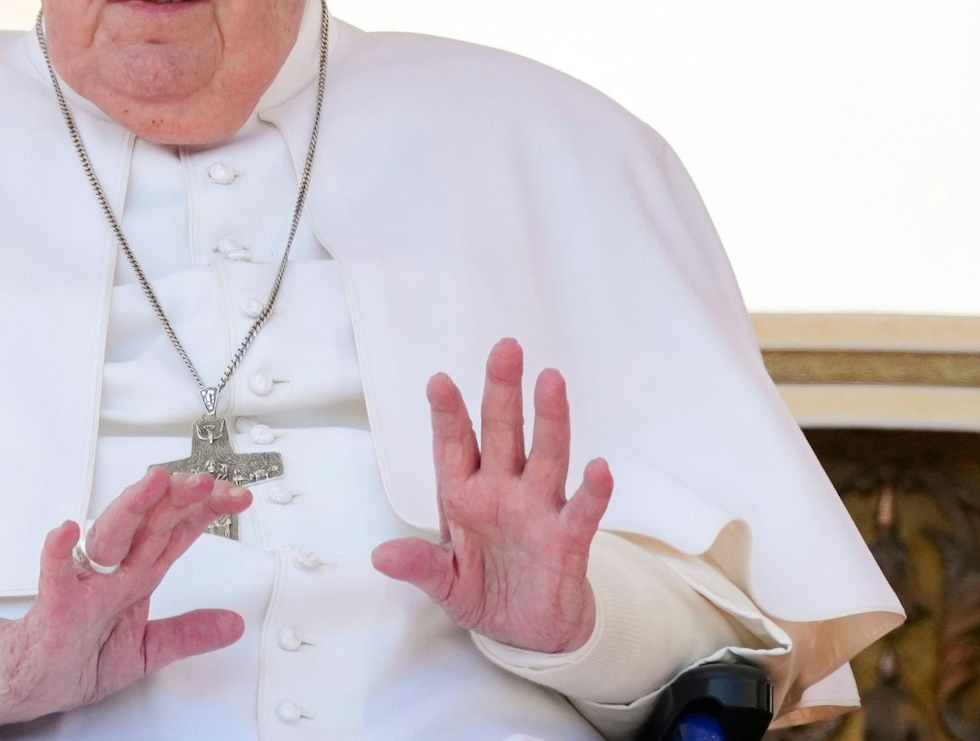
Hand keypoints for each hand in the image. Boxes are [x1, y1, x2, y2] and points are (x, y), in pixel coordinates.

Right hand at [0, 468, 249, 729]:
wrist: (31, 680)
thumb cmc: (79, 656)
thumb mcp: (146, 649)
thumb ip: (188, 634)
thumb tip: (233, 625)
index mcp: (136, 575)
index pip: (176, 533)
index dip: (205, 512)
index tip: (236, 497)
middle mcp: (112, 571)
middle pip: (149, 525)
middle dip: (177, 500)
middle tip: (203, 481)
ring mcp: (84, 584)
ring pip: (110, 537)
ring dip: (132, 508)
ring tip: (154, 483)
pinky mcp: (55, 607)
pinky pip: (54, 576)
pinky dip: (58, 553)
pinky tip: (67, 531)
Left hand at [371, 337, 613, 653]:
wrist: (529, 630)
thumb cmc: (485, 592)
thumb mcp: (444, 584)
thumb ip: (419, 566)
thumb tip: (381, 556)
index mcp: (464, 495)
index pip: (454, 446)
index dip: (448, 415)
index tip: (439, 381)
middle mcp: (503, 491)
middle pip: (503, 432)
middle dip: (502, 392)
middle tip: (506, 349)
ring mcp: (538, 509)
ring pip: (546, 455)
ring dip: (550, 420)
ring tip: (551, 382)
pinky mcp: (568, 538)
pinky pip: (582, 510)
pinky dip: (593, 491)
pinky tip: (599, 467)